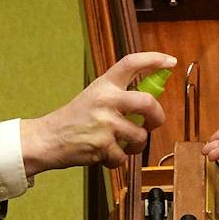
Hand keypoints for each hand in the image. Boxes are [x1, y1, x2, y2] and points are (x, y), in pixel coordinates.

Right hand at [20, 52, 174, 173]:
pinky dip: (117, 160)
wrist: (48, 138)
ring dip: (136, 145)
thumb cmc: (74, 119)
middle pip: (148, 103)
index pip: (131, 63)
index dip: (154, 59)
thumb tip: (150, 100)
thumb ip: (118, 96)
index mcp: (104, 85)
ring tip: (122, 144)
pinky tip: (105, 154)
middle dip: (158, 117)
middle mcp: (106, 100)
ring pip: (140, 136)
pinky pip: (124, 156)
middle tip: (154, 123)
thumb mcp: (94, 97)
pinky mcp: (103, 146)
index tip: (170, 61)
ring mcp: (105, 123)